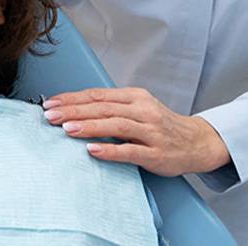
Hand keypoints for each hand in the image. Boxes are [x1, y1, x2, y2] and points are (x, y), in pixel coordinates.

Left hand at [42, 87, 230, 176]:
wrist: (197, 142)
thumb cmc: (161, 126)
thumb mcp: (138, 108)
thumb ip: (112, 107)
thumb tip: (74, 109)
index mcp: (135, 97)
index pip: (97, 95)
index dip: (72, 98)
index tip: (50, 103)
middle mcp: (143, 111)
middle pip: (103, 108)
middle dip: (74, 111)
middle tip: (50, 114)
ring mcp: (151, 132)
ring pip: (116, 125)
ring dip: (89, 126)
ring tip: (66, 128)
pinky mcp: (156, 153)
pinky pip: (130, 151)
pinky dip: (110, 150)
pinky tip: (93, 150)